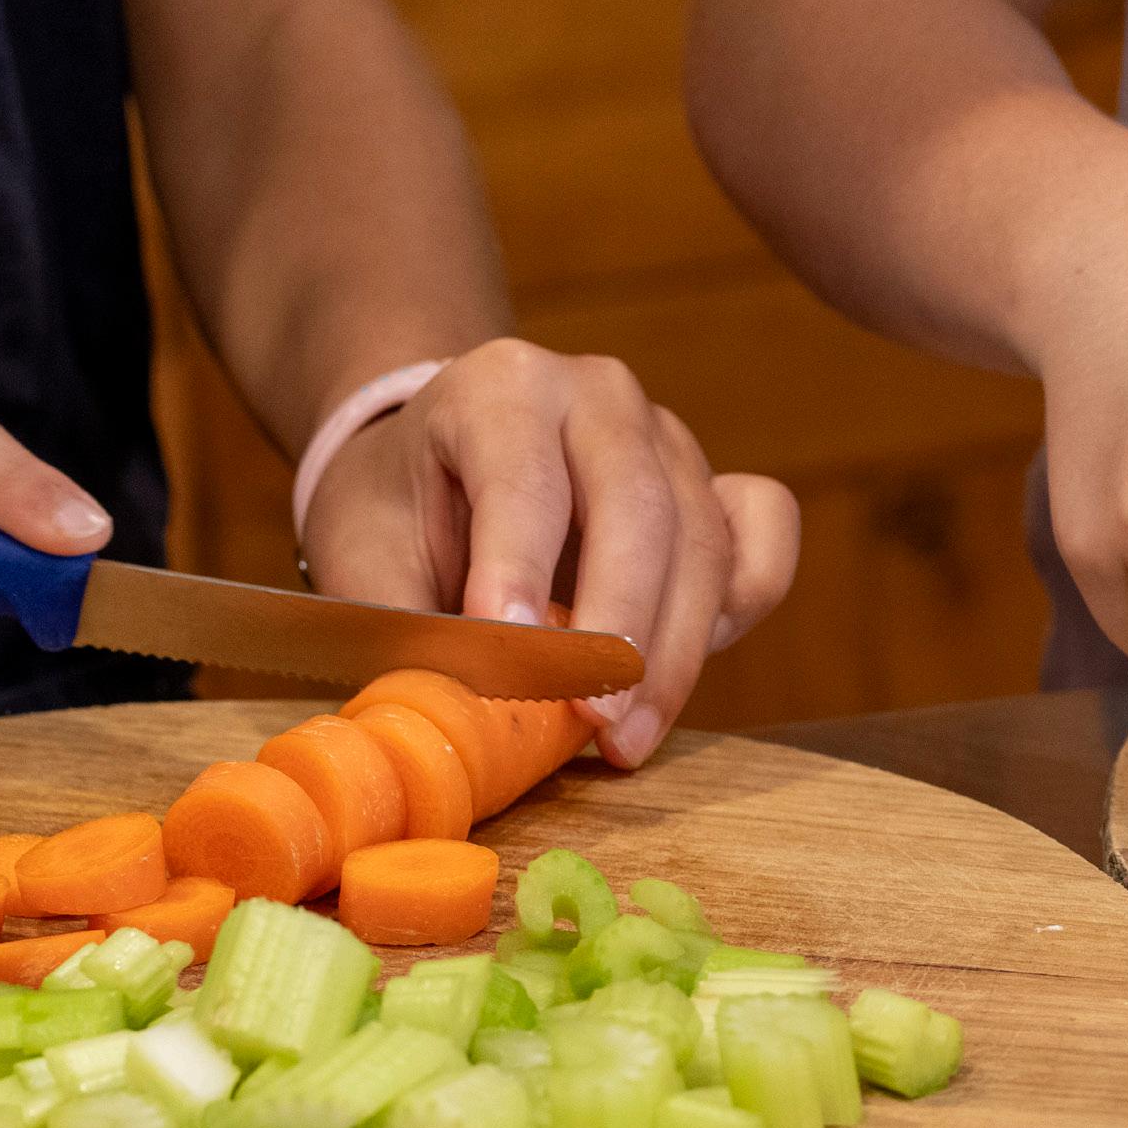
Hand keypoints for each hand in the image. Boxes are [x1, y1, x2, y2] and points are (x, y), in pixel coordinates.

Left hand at [299, 339, 799, 767]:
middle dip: (621, 628)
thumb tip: (462, 718)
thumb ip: (411, 629)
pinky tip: (684, 671)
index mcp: (501, 387)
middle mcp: (598, 395)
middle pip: (639, 506)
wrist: (439, 466)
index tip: (512, 657)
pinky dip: (739, 608)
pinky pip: (761, 540)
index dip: (520, 572)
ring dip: (675, 653)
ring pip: (704, 543)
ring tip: (626, 739)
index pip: (524, 480)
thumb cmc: (400, 514)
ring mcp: (668, 438)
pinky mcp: (714, 486)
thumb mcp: (366, 559)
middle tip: (595, 722)